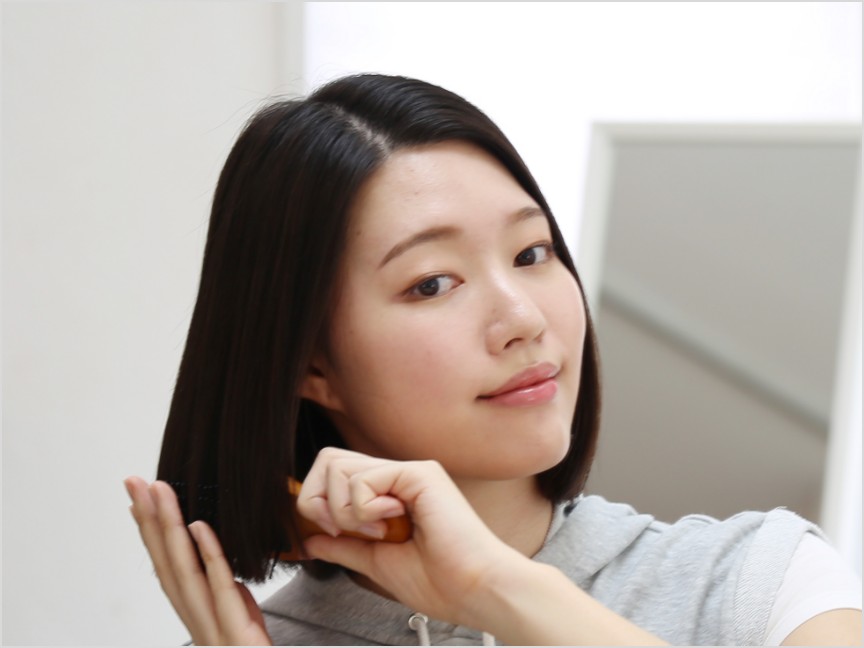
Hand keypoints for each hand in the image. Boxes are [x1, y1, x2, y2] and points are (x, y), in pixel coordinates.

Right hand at [124, 477, 271, 645]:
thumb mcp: (242, 619)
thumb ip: (229, 595)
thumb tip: (220, 568)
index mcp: (195, 614)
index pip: (167, 566)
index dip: (150, 533)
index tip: (138, 499)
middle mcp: (195, 618)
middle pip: (165, 562)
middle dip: (149, 520)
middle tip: (135, 481)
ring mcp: (210, 626)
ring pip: (183, 569)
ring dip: (168, 528)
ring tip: (160, 492)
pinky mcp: (234, 633)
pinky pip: (220, 587)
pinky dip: (208, 555)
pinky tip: (199, 526)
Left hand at [296, 448, 521, 626]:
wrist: (473, 589)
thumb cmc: (440, 581)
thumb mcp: (376, 562)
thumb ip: (344, 546)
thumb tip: (310, 540)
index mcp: (389, 493)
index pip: (334, 473)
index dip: (318, 502)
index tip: (334, 533)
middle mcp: (398, 476)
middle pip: (329, 461)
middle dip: (320, 501)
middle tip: (346, 530)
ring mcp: (408, 471)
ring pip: (339, 467)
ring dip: (345, 510)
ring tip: (378, 532)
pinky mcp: (419, 473)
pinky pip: (364, 479)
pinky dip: (364, 509)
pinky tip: (391, 524)